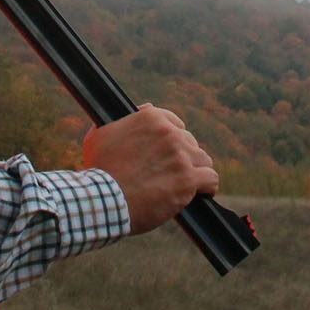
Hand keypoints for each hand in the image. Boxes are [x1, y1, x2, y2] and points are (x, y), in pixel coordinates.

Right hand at [82, 105, 219, 234]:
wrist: (103, 199)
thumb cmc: (98, 170)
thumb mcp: (100, 134)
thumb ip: (122, 120)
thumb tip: (142, 110)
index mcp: (151, 118)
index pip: (175, 124)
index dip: (172, 140)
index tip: (167, 153)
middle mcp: (169, 133)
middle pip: (189, 143)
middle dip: (181, 157)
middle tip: (168, 173)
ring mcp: (180, 156)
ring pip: (202, 159)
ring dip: (195, 171)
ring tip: (184, 183)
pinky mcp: (187, 180)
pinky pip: (210, 178)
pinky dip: (207, 186)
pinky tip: (202, 191)